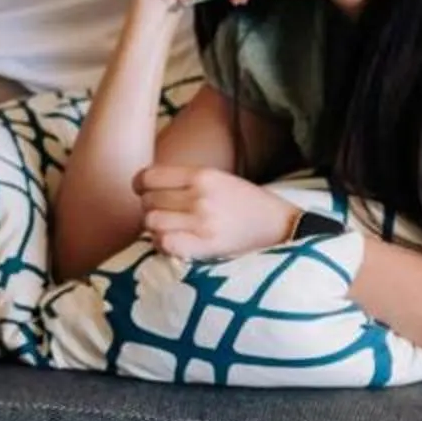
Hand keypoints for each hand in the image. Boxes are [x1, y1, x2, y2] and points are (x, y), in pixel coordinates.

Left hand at [135, 163, 299, 261]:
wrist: (281, 227)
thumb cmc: (247, 203)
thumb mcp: (219, 179)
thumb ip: (186, 181)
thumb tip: (148, 187)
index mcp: (202, 174)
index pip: (150, 176)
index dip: (140, 185)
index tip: (143, 191)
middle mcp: (199, 196)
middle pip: (148, 201)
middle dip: (150, 208)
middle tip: (164, 215)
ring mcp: (202, 222)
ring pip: (153, 223)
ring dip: (155, 228)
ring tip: (169, 229)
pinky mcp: (206, 246)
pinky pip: (166, 243)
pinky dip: (163, 244)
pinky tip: (174, 243)